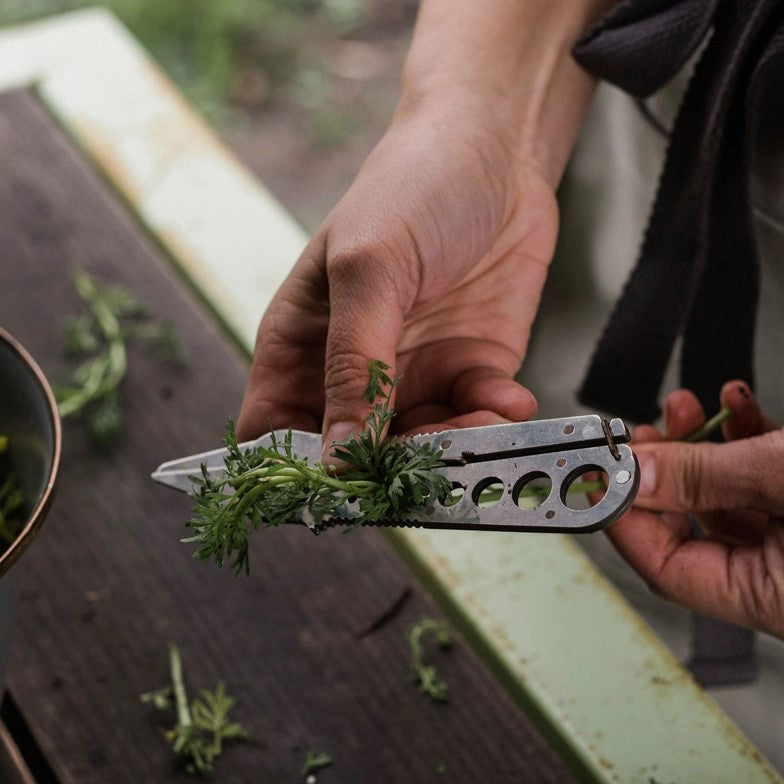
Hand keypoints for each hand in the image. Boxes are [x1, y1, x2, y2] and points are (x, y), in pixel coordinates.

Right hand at [237, 94, 554, 450]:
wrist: (497, 152)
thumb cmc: (410, 189)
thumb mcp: (369, 269)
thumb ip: (353, 364)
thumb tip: (336, 458)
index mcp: (301, 348)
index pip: (273, 435)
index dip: (295, 472)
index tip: (341, 487)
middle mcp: (352, 372)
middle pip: (355, 458)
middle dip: (397, 469)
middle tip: (439, 456)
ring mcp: (413, 374)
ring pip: (422, 449)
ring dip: (457, 448)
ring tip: (489, 417)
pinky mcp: (469, 369)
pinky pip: (475, 420)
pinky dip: (493, 419)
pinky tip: (510, 394)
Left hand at [605, 381, 783, 638]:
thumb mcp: (781, 478)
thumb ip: (703, 477)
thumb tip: (632, 475)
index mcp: (767, 597)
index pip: (663, 566)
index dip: (622, 516)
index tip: (596, 472)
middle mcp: (776, 579)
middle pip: (688, 527)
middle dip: (660, 469)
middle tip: (639, 435)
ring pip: (722, 497)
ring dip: (698, 446)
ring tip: (684, 407)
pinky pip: (760, 482)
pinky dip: (744, 441)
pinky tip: (737, 405)